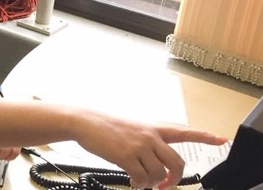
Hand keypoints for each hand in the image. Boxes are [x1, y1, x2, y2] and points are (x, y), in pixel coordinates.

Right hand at [73, 113, 226, 188]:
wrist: (84, 121)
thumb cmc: (104, 125)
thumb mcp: (131, 127)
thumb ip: (146, 140)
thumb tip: (153, 162)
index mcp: (153, 128)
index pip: (185, 131)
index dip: (205, 136)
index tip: (221, 139)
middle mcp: (150, 136)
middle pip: (177, 162)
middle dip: (175, 178)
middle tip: (166, 185)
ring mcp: (139, 146)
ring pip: (158, 174)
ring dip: (150, 183)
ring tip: (140, 181)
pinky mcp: (126, 156)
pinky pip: (141, 178)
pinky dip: (139, 184)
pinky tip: (132, 181)